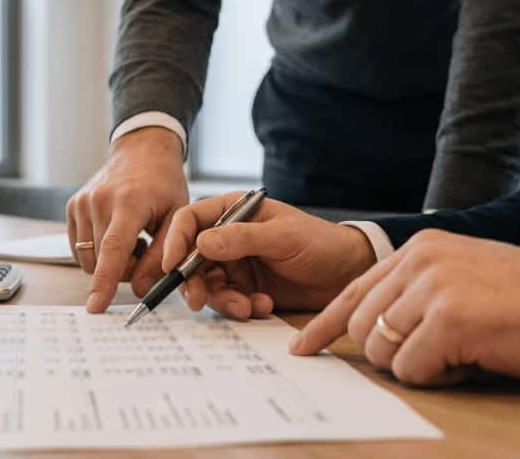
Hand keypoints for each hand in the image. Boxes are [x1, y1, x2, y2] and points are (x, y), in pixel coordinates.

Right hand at [67, 127, 188, 312]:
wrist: (142, 151)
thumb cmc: (164, 183)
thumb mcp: (177, 217)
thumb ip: (161, 256)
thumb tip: (143, 289)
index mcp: (128, 202)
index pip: (112, 250)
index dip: (104, 282)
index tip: (96, 306)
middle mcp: (98, 201)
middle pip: (102, 260)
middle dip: (124, 269)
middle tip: (145, 252)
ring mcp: (81, 203)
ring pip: (88, 258)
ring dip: (110, 262)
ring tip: (133, 241)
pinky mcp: (72, 207)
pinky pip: (80, 248)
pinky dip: (99, 252)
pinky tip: (117, 235)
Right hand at [161, 192, 376, 318]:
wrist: (348, 275)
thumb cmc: (320, 242)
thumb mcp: (283, 236)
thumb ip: (242, 238)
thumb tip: (201, 244)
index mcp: (233, 211)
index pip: (191, 220)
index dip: (175, 241)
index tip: (172, 265)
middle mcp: (228, 237)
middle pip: (190, 257)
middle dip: (193, 281)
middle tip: (199, 301)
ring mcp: (236, 264)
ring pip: (208, 284)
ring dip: (222, 299)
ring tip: (247, 306)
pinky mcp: (245, 289)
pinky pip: (228, 301)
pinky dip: (240, 307)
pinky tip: (263, 306)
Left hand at [291, 229, 519, 385]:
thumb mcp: (466, 277)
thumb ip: (419, 293)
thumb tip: (377, 330)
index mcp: (421, 249)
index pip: (354, 291)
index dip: (324, 325)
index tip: (303, 349)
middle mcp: (419, 261)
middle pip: (361, 327)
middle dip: (388, 355)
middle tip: (439, 356)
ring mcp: (432, 288)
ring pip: (381, 351)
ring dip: (417, 366)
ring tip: (464, 353)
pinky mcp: (449, 320)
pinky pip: (412, 370)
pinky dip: (440, 378)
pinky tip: (475, 361)